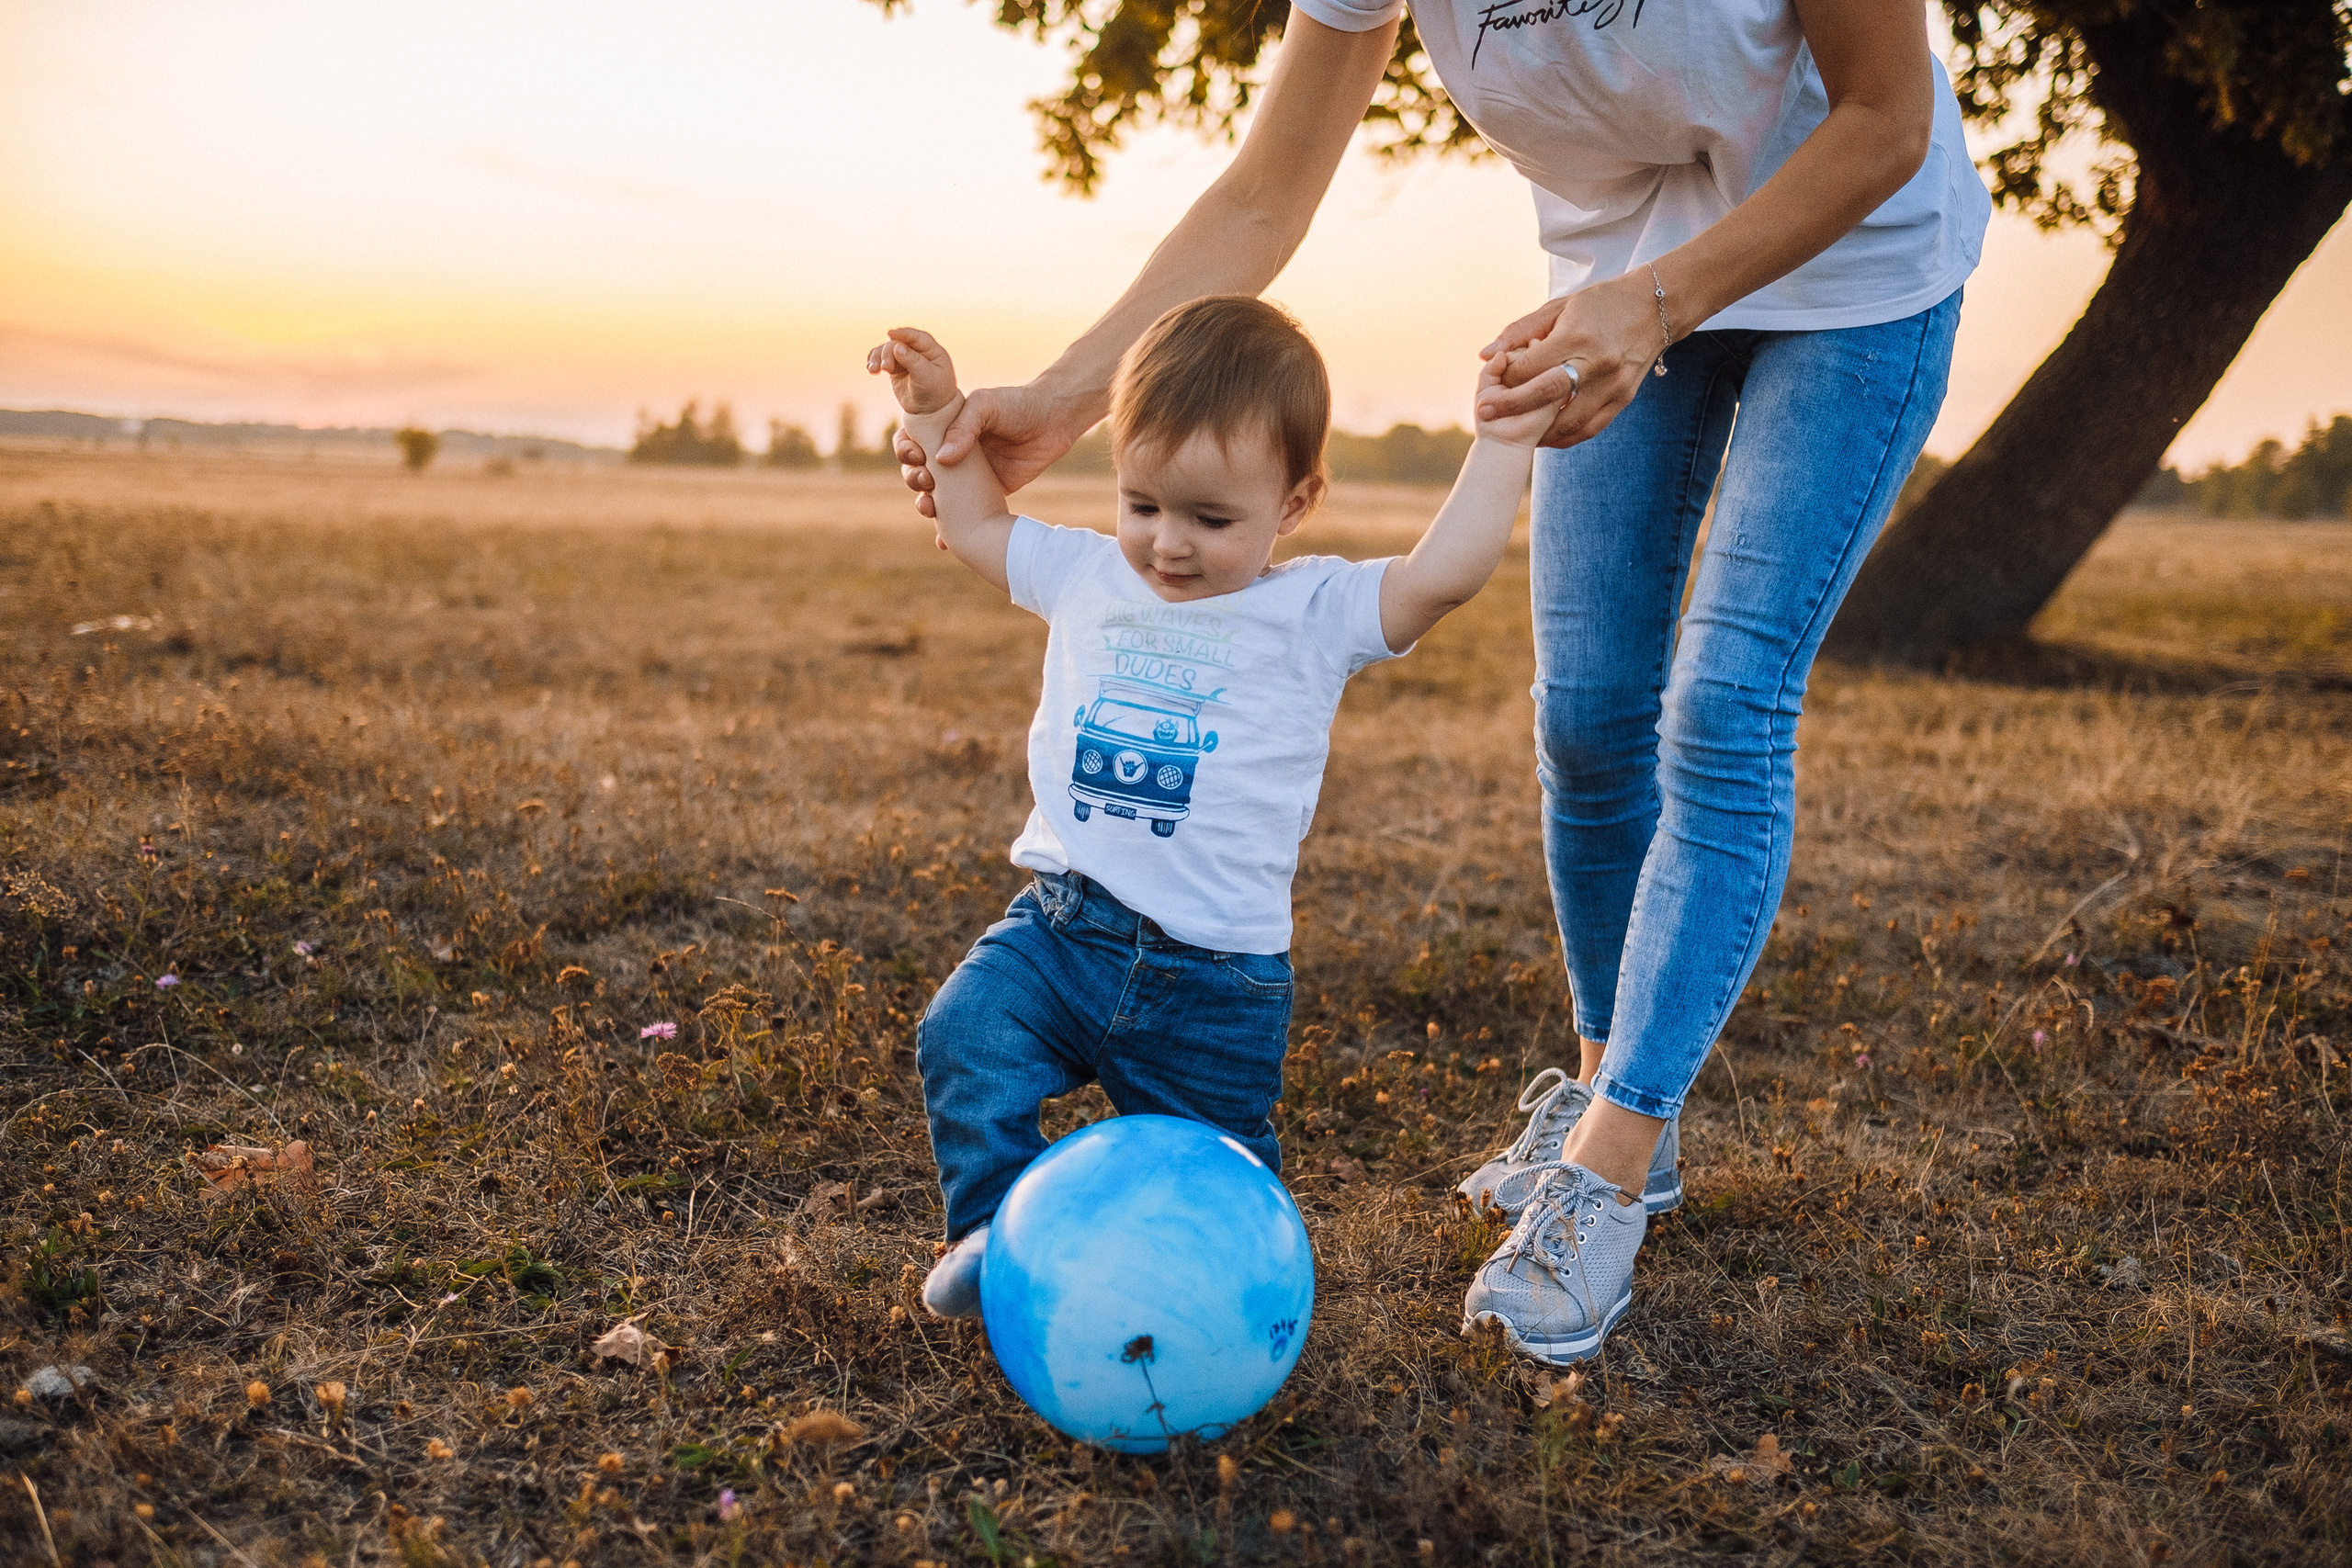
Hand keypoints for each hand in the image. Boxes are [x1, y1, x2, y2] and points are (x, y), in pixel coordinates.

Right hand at [865, 328, 958, 416]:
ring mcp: (905, 358)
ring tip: (873, 370)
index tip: (890, 334)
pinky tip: (871, 369)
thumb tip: (897, 347)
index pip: (917, 337)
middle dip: (888, 353)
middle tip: (885, 368)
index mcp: (932, 351)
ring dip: (878, 357)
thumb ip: (913, 361)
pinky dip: (874, 361)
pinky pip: (881, 358)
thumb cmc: (934, 393)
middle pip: (898, 343)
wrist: (929, 411)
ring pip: (887, 349)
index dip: (904, 334)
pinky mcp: (895, 367)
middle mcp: (918, 351)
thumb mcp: (927, 377)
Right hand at [892, 381, 1086, 521]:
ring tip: (930, 511)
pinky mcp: (986, 494)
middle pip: (919, 470)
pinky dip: (951, 531)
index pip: (913, 440)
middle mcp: (951, 452)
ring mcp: (967, 476)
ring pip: (936, 495)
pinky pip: (964, 514)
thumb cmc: (1018, 404)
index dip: (906, 450)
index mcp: (944, 427)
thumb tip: (941, 459)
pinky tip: (944, 543)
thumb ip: (964, 426)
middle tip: (927, 482)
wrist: (1055, 421)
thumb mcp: (986, 405)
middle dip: (914, 479)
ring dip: (926, 506)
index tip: (916, 456)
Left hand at [1477, 274, 1665, 449]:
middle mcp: (1595, 364)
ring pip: (1568, 422)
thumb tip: (1486, 355)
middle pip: (1545, 396)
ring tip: (1515, 430)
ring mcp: (1612, 385)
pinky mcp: (1624, 399)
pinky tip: (1547, 436)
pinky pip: (1590, 428)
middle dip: (1511, 408)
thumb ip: (1521, 331)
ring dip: (1538, 431)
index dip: (1506, 378)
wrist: (1656, 308)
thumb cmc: (1601, 303)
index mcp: (1577, 337)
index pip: (1530, 367)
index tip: (1493, 382)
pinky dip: (1566, 437)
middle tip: (1485, 415)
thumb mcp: (1560, 306)